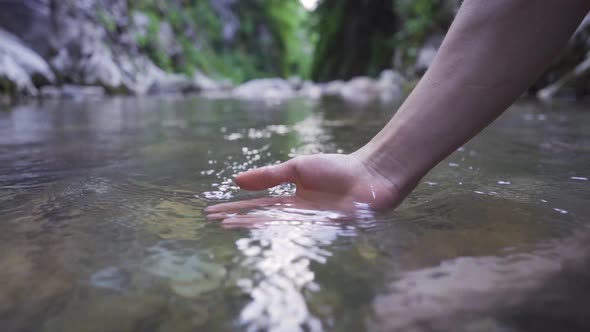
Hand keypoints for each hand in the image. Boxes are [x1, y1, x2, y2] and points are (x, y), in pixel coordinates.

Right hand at [205, 153, 407, 223]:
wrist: (368, 174)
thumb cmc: (336, 168)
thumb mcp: (297, 169)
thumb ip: (269, 176)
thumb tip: (237, 179)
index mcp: (290, 199)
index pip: (257, 206)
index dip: (236, 207)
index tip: (214, 210)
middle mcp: (296, 213)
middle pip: (261, 218)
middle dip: (238, 219)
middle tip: (214, 222)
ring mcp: (308, 222)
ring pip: (275, 225)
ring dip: (250, 225)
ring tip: (228, 225)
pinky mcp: (322, 227)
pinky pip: (296, 227)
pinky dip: (277, 227)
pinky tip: (259, 228)